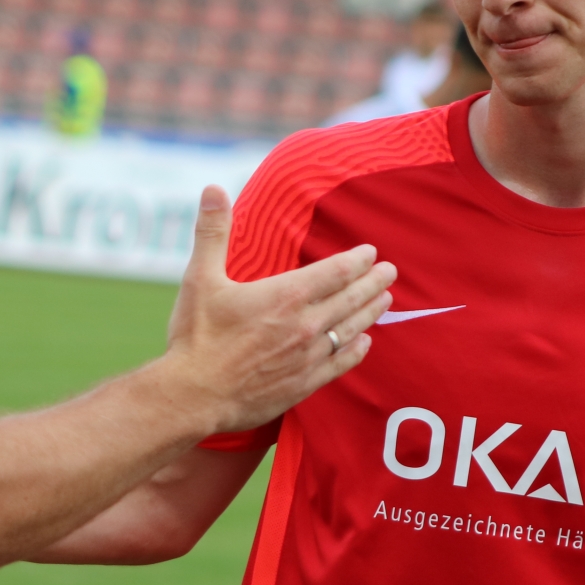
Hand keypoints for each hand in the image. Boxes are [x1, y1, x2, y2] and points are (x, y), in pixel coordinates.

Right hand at [158, 184, 394, 435]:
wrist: (194, 396)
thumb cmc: (196, 337)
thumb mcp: (200, 278)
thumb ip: (212, 232)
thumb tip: (213, 189)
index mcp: (286, 295)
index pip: (336, 271)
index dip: (357, 260)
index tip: (370, 252)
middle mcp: (306, 324)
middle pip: (352, 298)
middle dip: (373, 282)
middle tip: (390, 271)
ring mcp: (308, 356)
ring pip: (352, 329)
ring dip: (371, 312)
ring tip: (386, 300)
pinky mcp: (304, 384)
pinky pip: (341, 363)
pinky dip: (357, 350)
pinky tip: (366, 343)